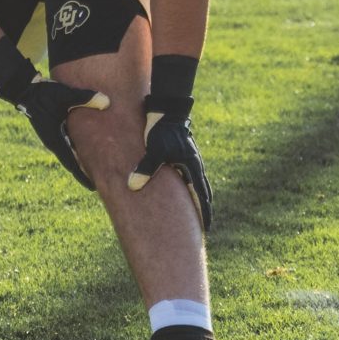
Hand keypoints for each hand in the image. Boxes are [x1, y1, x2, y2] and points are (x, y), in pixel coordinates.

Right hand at [0, 41, 107, 187]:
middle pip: (72, 162)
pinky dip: (77, 153)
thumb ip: (86, 97)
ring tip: (97, 173)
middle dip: (85, 174)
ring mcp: (53, 137)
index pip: (71, 162)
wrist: (26, 89)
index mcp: (55, 138)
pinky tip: (87, 154)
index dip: (83, 176)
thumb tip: (106, 102)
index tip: (94, 187)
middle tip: (101, 185)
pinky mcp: (53, 131)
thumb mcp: (65, 94)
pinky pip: (67, 146)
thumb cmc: (45, 93)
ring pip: (70, 155)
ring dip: (81, 164)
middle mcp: (54, 141)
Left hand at [125, 93, 212, 227]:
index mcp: (192, 168)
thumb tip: (133, 186)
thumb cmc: (161, 131)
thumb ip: (145, 169)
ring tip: (193, 215)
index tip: (205, 228)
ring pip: (197, 185)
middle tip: (201, 228)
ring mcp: (190, 161)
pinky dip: (188, 189)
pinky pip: (188, 177)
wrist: (168, 110)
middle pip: (203, 193)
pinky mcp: (182, 156)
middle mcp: (194, 166)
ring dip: (197, 200)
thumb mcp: (153, 150)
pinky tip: (181, 194)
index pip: (201, 196)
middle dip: (203, 210)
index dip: (203, 213)